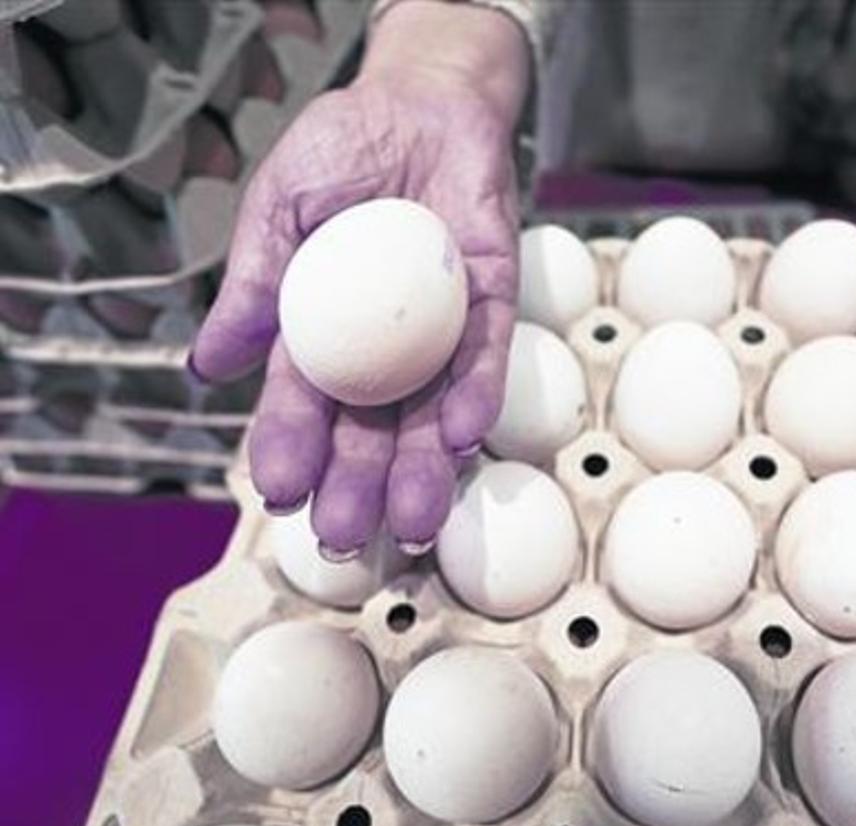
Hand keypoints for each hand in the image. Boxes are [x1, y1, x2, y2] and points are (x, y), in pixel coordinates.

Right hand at [190, 1, 528, 555]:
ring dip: (422, 469)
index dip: (290, 448)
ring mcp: (442, 331)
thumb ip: (254, 283)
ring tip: (410, 524)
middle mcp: (384, 346)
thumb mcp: (279, 208)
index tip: (278, 494)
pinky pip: (487, 357)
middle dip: (357, 485)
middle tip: (345, 539)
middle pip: (370, 430)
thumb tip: (208, 367)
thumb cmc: (339, 150)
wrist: (420, 100)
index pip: (304, 403)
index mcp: (323, 332)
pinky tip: (462, 439)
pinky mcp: (493, 302)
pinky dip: (476, 395)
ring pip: (433, 414)